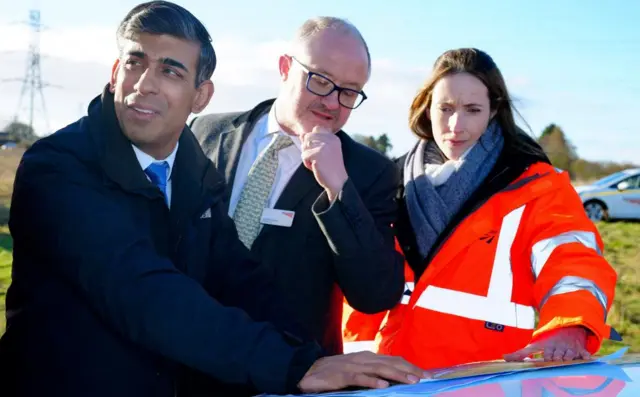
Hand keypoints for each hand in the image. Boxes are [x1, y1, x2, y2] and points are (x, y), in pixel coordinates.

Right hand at [297, 351, 426, 392]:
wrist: (308, 370)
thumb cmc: (334, 373)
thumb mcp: (356, 371)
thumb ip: (372, 373)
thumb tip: (392, 380)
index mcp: (368, 358)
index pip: (394, 360)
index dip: (411, 366)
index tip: (427, 374)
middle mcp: (363, 359)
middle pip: (391, 363)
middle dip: (410, 370)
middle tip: (427, 377)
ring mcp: (352, 366)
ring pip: (379, 369)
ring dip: (397, 375)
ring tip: (412, 381)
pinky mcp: (342, 376)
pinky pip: (359, 378)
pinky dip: (372, 381)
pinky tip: (383, 386)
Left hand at [301, 126, 347, 200]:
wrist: (338, 182)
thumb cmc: (329, 167)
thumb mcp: (323, 152)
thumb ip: (314, 141)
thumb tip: (301, 134)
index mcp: (333, 138)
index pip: (316, 129)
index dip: (313, 139)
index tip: (319, 151)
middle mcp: (330, 139)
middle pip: (308, 136)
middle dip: (307, 148)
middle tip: (316, 158)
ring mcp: (324, 146)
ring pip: (304, 145)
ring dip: (306, 156)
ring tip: (316, 163)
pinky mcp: (318, 154)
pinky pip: (304, 155)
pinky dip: (306, 163)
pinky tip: (315, 167)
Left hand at [504, 326, 591, 361]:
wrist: (567, 328)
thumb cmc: (548, 341)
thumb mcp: (535, 345)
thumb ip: (520, 353)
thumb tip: (504, 357)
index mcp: (546, 346)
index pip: (545, 352)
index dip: (544, 355)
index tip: (545, 358)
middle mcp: (557, 346)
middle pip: (556, 355)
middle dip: (555, 357)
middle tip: (554, 359)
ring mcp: (568, 347)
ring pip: (568, 354)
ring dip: (568, 357)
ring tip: (566, 359)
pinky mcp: (579, 348)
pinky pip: (582, 352)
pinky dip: (584, 355)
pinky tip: (586, 358)